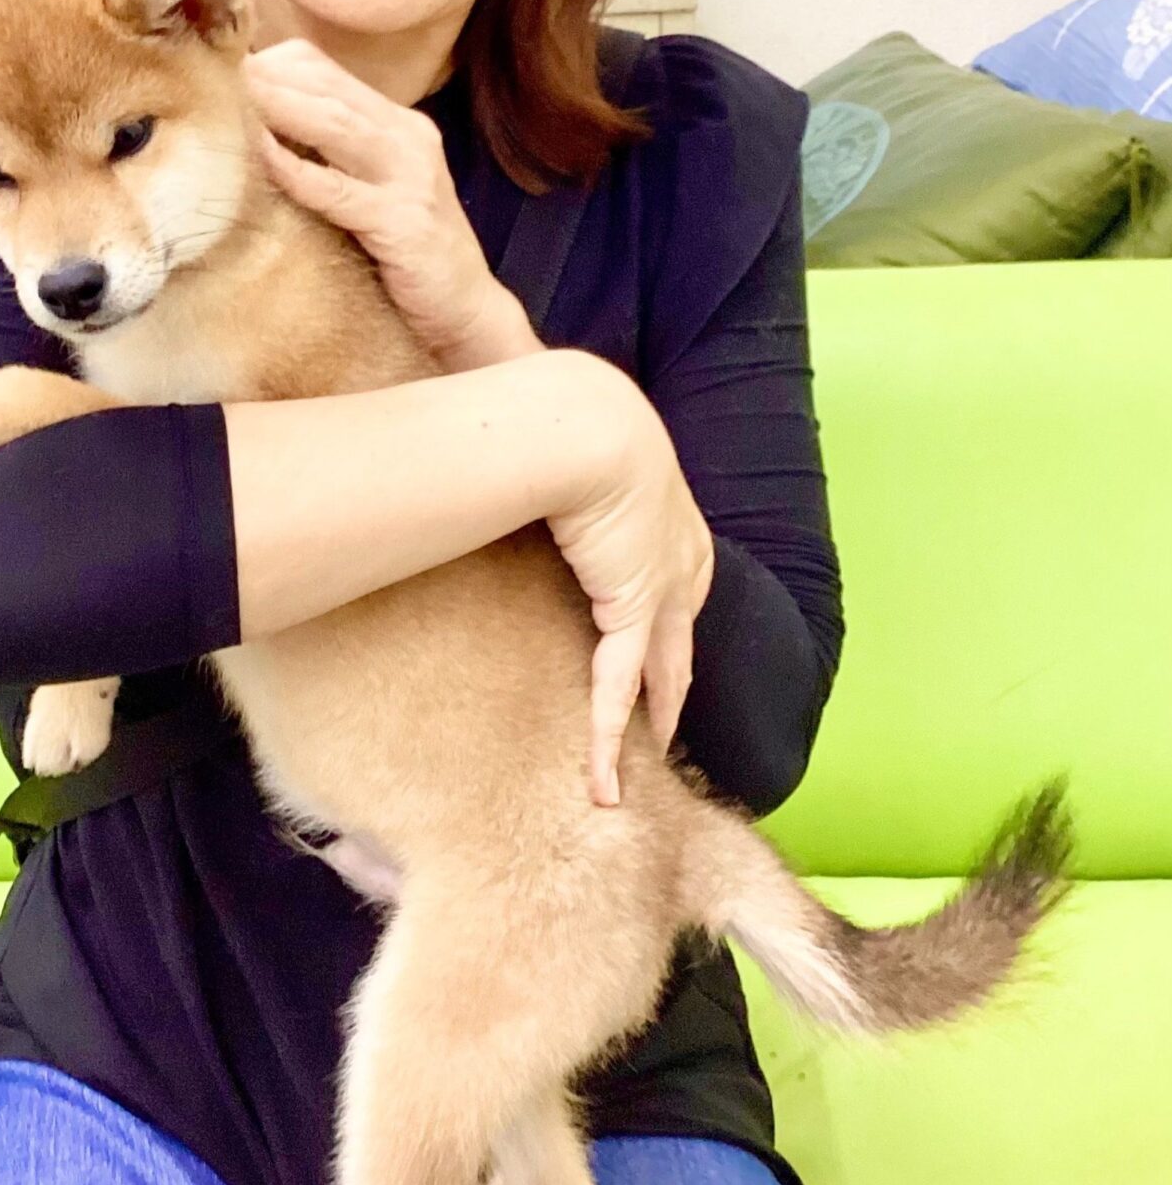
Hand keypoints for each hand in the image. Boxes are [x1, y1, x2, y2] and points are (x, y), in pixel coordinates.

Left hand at [244, 40, 537, 367]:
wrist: (465, 311)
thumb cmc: (405, 255)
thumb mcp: (369, 189)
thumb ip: (327, 157)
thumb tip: (253, 135)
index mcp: (397, 124)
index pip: (324, 70)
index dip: (269, 65)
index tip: (221, 73)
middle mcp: (407, 139)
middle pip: (326, 88)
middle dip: (266, 79)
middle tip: (211, 75)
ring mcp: (410, 178)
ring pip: (336, 125)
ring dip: (279, 109)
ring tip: (231, 101)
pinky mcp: (404, 223)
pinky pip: (341, 190)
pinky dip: (298, 171)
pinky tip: (261, 159)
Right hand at [546, 365, 713, 805]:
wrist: (579, 417)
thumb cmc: (558, 409)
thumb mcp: (562, 429)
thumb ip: (539, 443)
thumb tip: (504, 425)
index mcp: (667, 509)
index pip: (673, 578)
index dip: (662, 620)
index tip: (651, 648)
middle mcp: (680, 553)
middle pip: (678, 632)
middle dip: (671, 679)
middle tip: (663, 721)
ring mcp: (666, 584)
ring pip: (660, 670)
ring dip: (651, 716)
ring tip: (639, 758)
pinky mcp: (634, 609)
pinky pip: (619, 686)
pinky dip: (607, 735)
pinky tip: (600, 775)